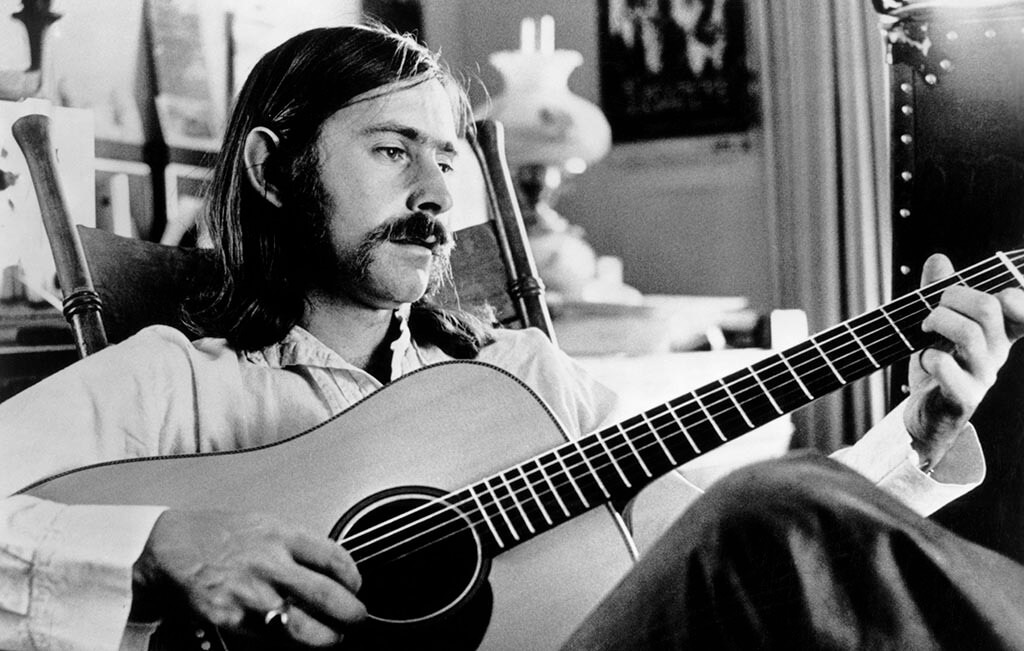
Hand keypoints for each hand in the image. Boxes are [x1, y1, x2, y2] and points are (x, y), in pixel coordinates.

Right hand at [133, 509, 365, 647]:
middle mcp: (270, 563)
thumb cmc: (213, 533)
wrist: (167, 547)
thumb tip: (328, 567)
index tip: (356, 586)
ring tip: (333, 638)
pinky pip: (269, 640)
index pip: (334, 557)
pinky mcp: (230, 619)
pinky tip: (296, 644)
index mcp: (281, 534)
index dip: (353, 577)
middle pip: (327, 595)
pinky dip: (288, 645)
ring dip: (325, 638)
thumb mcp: (262, 524)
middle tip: (356, 618)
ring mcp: (251, 594)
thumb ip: (295, 546)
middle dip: (350, 613)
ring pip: (302, 626)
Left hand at [905, 253, 1023, 467]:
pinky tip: (925, 358)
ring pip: (970, 334)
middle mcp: (997, 353)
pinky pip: (948, 368)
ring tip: (923, 329)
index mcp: (999, 333)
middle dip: (952, 297)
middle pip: (988, 307)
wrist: (925, 417)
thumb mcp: (936, 325)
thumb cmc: (936, 368)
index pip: (1021, 304)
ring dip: (937, 321)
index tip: (983, 293)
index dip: (1007, 290)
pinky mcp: (962, 398)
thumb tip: (938, 258)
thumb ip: (938, 291)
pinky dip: (930, 357)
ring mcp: (982, 377)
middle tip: (933, 310)